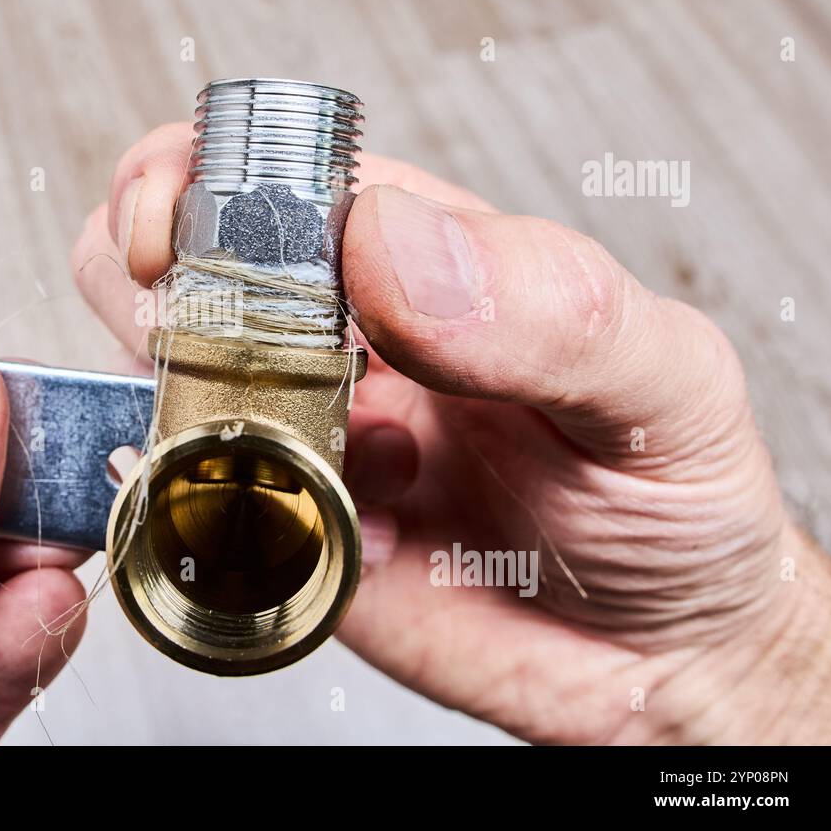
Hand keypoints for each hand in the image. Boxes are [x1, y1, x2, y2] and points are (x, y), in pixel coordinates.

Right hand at [73, 124, 830, 744]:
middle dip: (156, 292)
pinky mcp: (281, 535)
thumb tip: (390, 238)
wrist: (665, 661)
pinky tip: (347, 545)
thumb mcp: (662, 384)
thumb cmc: (674, 498)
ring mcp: (297, 436)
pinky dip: (228, 523)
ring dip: (186, 409)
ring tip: (301, 453)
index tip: (184, 231)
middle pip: (169, 260)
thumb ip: (546, 305)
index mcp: (417, 256)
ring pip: (155, 378)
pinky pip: (189, 512)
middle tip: (237, 355)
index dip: (194, 177)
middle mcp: (335, 337)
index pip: (267, 169)